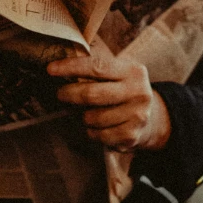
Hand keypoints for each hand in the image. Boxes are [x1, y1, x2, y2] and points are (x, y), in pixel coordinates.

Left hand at [46, 50, 170, 151]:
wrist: (151, 117)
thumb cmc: (124, 90)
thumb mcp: (118, 73)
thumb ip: (96, 69)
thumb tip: (60, 68)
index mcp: (133, 71)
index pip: (97, 67)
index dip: (71, 68)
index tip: (51, 69)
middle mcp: (138, 92)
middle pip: (92, 94)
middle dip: (69, 94)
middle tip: (60, 94)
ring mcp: (137, 115)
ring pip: (92, 117)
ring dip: (82, 116)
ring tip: (86, 112)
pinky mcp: (131, 135)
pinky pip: (98, 135)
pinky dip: (91, 131)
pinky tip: (97, 126)